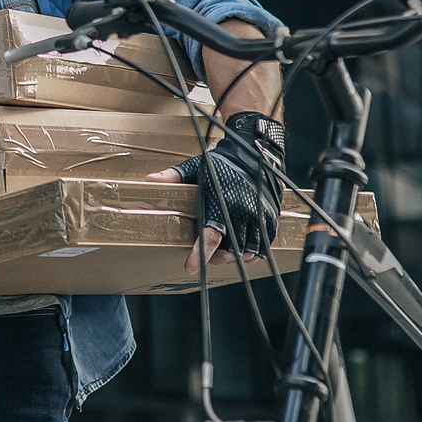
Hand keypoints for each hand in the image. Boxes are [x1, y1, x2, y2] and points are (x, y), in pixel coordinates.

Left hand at [145, 111, 284, 273]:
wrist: (254, 155)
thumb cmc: (221, 164)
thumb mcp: (195, 167)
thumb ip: (173, 176)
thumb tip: (150, 181)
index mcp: (223, 201)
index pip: (211, 235)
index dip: (200, 253)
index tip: (190, 267)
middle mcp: (244, 212)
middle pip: (231, 250)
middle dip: (216, 257)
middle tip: (205, 255)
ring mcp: (260, 218)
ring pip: (248, 252)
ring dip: (233, 257)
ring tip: (221, 251)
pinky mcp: (271, 220)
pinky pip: (263, 248)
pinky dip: (251, 253)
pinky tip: (240, 248)